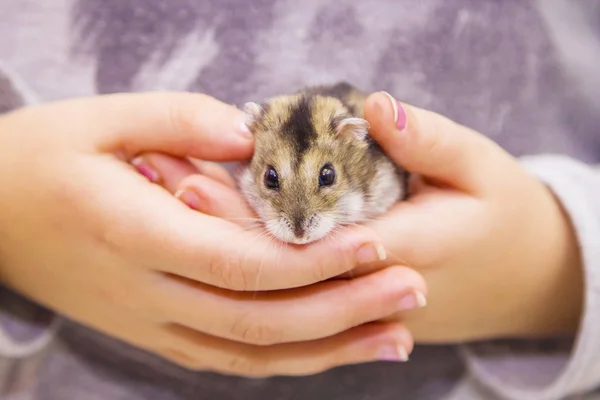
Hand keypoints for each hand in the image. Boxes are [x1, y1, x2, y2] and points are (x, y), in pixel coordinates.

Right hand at [0, 92, 425, 375]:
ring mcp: (149, 324)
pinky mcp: (153, 332)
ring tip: (396, 335)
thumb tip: (251, 137)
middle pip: (260, 320)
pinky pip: (230, 358)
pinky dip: (288, 360)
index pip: (241, 262)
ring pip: (252, 355)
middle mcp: (146, 294)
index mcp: (133, 233)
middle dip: (343, 309)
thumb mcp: (100, 120)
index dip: (313, 261)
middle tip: (413, 290)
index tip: (377, 244)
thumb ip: (180, 121)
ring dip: (328, 349)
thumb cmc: (40, 159)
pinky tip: (334, 350)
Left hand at [178, 91, 582, 343]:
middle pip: (273, 262)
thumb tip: (375, 109)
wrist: (522, 278)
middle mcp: (364, 290)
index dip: (241, 210)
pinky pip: (287, 283)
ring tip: (170, 191)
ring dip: (220, 238)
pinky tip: (213, 221)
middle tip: (158, 176)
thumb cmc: (500, 214)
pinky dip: (246, 252)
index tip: (189, 177)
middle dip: (213, 220)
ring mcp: (354, 305)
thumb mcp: (479, 169)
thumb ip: (429, 143)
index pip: (301, 238)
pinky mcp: (348, 302)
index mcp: (398, 253)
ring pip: (273, 278)